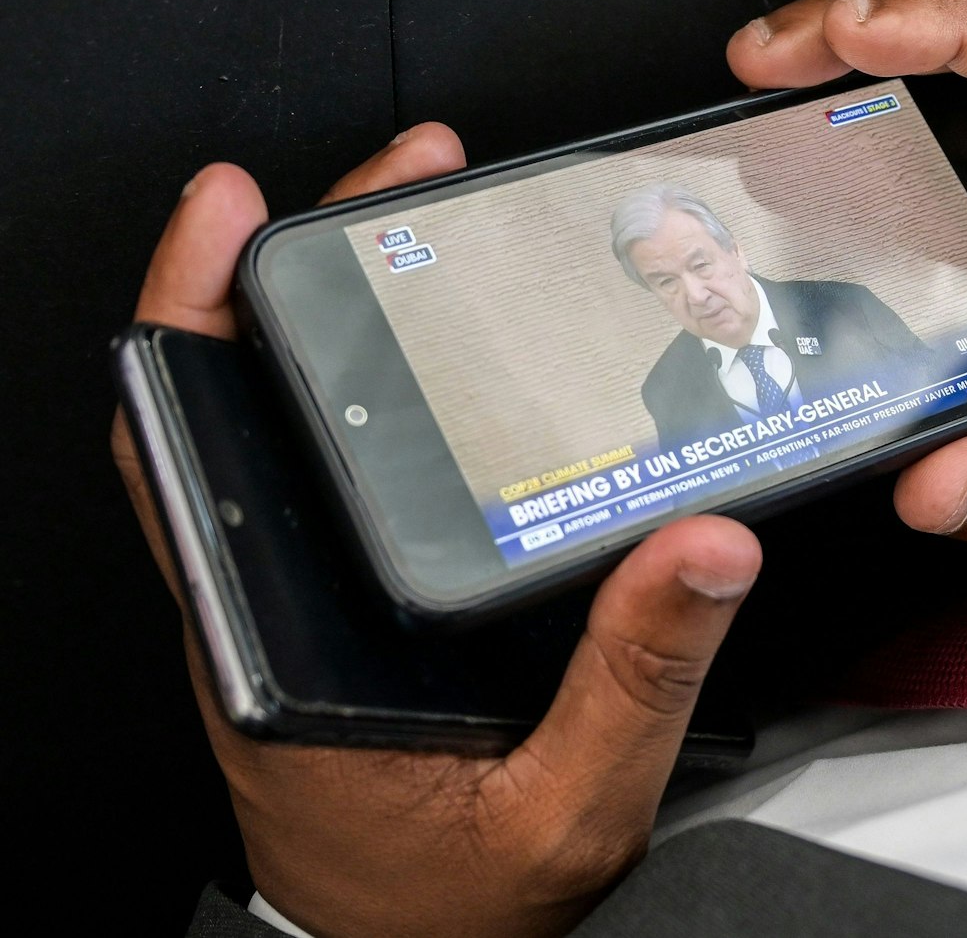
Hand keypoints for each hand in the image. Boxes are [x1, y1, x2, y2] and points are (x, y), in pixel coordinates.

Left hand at [110, 129, 762, 937]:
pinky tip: (434, 358)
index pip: (185, 439)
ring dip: (333, 317)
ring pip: (270, 427)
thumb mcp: (565, 807)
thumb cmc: (451, 910)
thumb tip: (701, 551)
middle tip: (407, 182)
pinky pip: (314, 476)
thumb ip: (635, 680)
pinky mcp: (325, 616)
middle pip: (229, 395)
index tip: (236, 204)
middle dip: (305, 263)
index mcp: (281, 642)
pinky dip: (357, 390)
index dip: (194, 303)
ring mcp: (287, 607)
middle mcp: (262, 609)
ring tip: (428, 233)